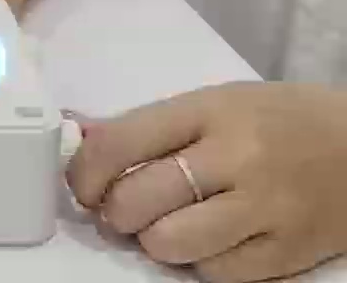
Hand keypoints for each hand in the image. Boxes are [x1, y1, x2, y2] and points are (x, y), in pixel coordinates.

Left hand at [67, 82, 346, 282]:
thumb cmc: (278, 120)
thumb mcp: (216, 102)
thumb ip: (150, 124)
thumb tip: (79, 134)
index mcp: (209, 110)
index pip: (118, 143)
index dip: (84, 174)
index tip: (83, 187)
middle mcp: (236, 155)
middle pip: (137, 200)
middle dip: (115, 213)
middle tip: (123, 211)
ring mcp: (265, 206)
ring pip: (170, 243)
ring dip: (154, 242)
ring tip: (165, 227)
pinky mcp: (288, 251)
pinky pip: (215, 273)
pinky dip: (200, 264)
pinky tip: (209, 242)